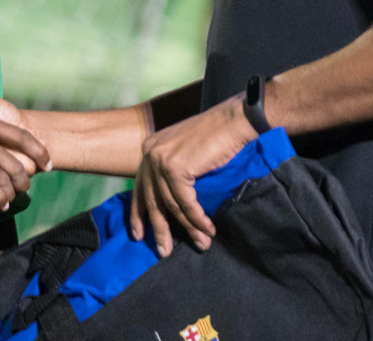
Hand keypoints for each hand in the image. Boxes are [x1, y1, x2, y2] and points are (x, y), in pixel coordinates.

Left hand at [129, 95, 254, 256]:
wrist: (233, 121)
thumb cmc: (216, 137)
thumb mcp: (186, 154)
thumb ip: (174, 173)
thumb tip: (171, 207)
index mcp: (149, 149)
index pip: (141, 187)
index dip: (139, 213)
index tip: (139, 235)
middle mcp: (150, 153)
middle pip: (152, 199)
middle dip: (159, 228)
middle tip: (163, 251)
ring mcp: (161, 159)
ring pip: (171, 204)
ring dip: (187, 227)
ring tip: (200, 243)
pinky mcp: (176, 167)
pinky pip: (185, 202)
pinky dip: (197, 218)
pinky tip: (207, 229)